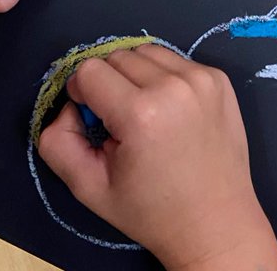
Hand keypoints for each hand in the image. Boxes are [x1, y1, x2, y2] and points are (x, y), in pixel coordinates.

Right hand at [37, 45, 276, 270]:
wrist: (215, 225)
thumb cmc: (150, 211)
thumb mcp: (88, 187)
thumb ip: (57, 141)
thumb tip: (69, 105)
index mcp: (140, 113)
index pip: (89, 71)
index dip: (82, 94)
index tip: (95, 123)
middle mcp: (174, 86)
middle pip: (116, 56)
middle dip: (109, 84)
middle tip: (121, 123)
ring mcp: (202, 79)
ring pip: (145, 52)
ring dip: (136, 75)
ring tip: (146, 114)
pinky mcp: (219, 79)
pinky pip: (175, 60)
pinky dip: (164, 78)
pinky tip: (172, 113)